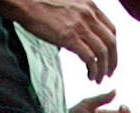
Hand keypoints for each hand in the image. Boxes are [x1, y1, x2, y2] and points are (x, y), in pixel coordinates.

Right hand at [1, 0, 117, 83]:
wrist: (26, 3)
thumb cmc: (43, 6)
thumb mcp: (70, 6)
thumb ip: (81, 17)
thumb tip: (83, 37)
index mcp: (91, 7)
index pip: (112, 30)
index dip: (113, 47)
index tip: (110, 58)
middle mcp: (89, 15)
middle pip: (111, 43)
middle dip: (112, 61)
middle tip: (109, 73)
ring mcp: (80, 26)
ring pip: (102, 52)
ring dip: (103, 69)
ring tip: (98, 79)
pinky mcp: (69, 37)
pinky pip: (89, 58)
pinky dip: (93, 70)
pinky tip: (89, 76)